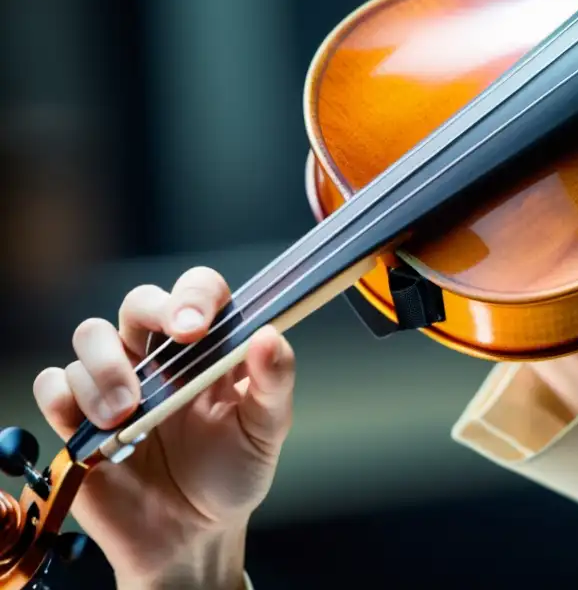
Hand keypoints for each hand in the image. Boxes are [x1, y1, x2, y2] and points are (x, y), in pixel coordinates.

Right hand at [32, 267, 295, 588]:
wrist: (192, 534)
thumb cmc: (232, 471)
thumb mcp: (266, 430)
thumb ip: (273, 383)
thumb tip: (270, 336)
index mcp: (207, 348)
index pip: (199, 292)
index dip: (196, 294)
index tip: (198, 324)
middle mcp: (159, 356)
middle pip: (139, 302)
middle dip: (151, 310)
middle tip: (176, 341)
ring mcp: (116, 383)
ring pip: (90, 336)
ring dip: (107, 367)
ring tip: (129, 414)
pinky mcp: (79, 418)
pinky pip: (54, 384)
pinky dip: (66, 396)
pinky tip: (96, 427)